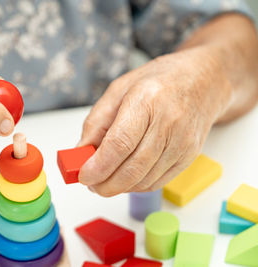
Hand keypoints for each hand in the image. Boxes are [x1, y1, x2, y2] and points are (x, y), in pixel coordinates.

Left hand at [78, 48, 231, 195]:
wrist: (204, 81)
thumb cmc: (159, 81)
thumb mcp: (119, 90)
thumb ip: (97, 121)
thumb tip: (81, 151)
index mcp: (147, 100)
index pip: (120, 143)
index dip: (99, 166)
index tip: (83, 176)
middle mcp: (169, 123)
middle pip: (133, 168)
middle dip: (105, 184)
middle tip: (90, 184)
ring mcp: (183, 142)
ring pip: (144, 180)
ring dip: (119, 187)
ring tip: (104, 180)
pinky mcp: (190, 156)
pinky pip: (158, 182)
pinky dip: (136, 186)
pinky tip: (125, 178)